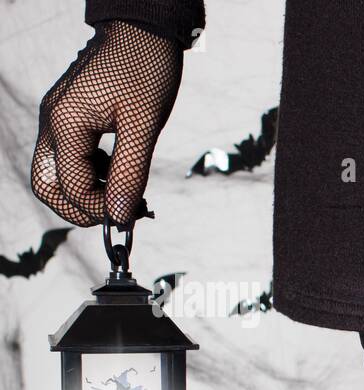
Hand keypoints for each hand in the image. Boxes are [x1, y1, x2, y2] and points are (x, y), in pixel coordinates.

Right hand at [31, 20, 182, 227]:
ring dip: (90, 192)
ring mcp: (58, 120)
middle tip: (122, 211)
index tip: (134, 214)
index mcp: (66, 124)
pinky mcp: (70, 118)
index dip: (100, 208)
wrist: (142, 29)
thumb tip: (121, 216)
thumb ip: (130, 173)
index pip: (71, 187)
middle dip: (82, 208)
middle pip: (48, 186)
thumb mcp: (144, 125)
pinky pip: (71, 158)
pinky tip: (122, 171)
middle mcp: (53, 123)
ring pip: (58, 175)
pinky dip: (94, 175)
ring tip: (130, 191)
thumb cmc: (145, 68)